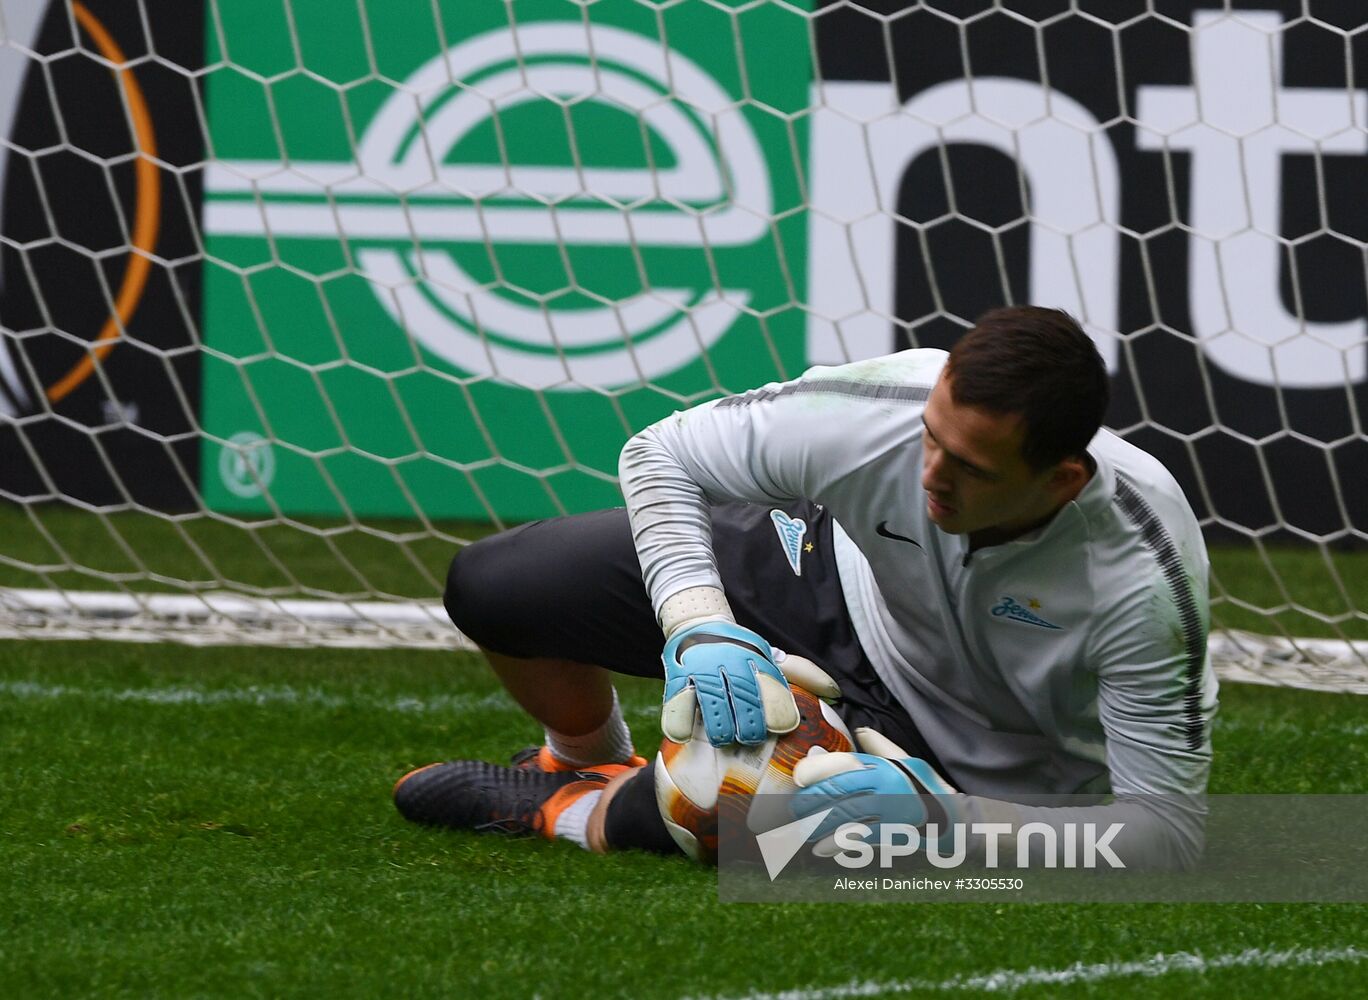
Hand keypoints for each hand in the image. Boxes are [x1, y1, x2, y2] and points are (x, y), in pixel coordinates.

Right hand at [661, 623, 838, 745]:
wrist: (698, 621)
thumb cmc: (740, 648)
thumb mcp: (770, 655)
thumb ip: (802, 674)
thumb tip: (836, 693)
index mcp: (758, 660)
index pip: (772, 688)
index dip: (778, 712)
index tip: (781, 729)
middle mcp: (732, 664)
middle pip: (744, 700)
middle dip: (749, 726)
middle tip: (749, 739)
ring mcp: (703, 670)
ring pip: (713, 704)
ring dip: (719, 728)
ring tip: (723, 740)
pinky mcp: (678, 676)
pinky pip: (679, 702)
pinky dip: (680, 721)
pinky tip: (684, 736)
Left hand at [791, 727, 959, 853]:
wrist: (956, 822)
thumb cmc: (928, 789)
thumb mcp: (907, 761)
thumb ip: (880, 747)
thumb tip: (860, 730)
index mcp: (884, 766)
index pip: (842, 763)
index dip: (815, 769)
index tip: (799, 777)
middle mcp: (885, 785)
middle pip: (836, 789)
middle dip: (810, 799)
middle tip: (794, 808)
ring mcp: (888, 811)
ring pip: (842, 814)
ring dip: (816, 823)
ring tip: (801, 830)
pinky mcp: (892, 834)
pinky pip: (858, 838)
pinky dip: (836, 844)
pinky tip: (821, 848)